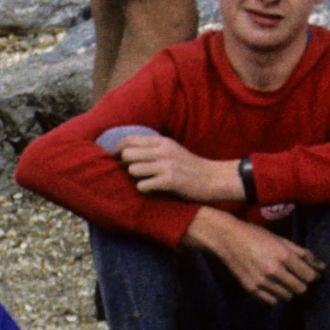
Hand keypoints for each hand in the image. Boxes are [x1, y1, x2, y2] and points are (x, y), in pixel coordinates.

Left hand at [109, 129, 239, 202]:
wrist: (214, 179)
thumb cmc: (190, 167)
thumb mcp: (173, 150)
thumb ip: (153, 148)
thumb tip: (127, 151)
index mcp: (162, 141)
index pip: (129, 139)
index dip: (117, 149)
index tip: (116, 157)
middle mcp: (163, 151)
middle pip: (127, 154)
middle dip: (124, 165)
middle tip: (130, 172)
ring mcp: (167, 165)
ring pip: (132, 169)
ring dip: (134, 178)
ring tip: (143, 181)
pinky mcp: (170, 181)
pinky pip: (143, 185)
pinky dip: (144, 189)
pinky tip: (152, 190)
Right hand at [189, 208, 322, 303]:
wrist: (228, 239)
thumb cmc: (258, 236)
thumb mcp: (282, 240)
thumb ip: (303, 254)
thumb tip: (322, 267)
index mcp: (283, 256)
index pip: (309, 276)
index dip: (314, 277)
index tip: (313, 274)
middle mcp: (273, 271)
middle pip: (300, 289)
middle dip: (303, 284)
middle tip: (300, 278)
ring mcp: (261, 282)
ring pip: (287, 297)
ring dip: (290, 290)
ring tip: (285, 280)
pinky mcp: (251, 289)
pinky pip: (272, 301)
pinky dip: (276, 295)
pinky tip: (273, 286)